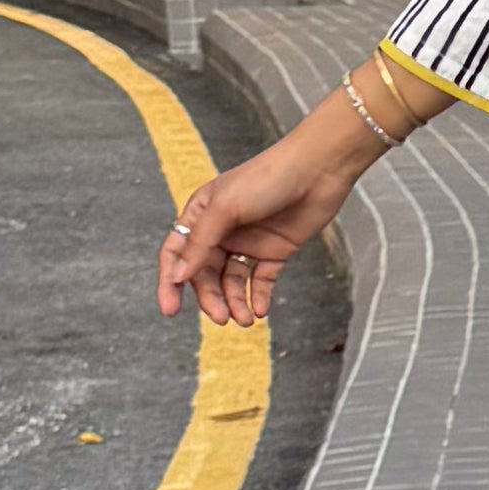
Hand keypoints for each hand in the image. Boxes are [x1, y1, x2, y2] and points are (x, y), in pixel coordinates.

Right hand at [158, 126, 351, 329]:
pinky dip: (258, 296)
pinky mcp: (275, 251)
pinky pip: (260, 281)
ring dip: (235, 302)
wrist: (318, 170)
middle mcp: (221, 230)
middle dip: (211, 298)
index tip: (170, 310)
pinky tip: (260, 309)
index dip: (170, 281)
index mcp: (201, 214)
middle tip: (221, 318)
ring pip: (232, 281)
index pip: (177, 253)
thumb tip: (177, 276)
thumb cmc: (267, 178)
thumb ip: (200, 243)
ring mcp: (248, 242)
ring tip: (245, 319)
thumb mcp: (225, 207)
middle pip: (205, 274)